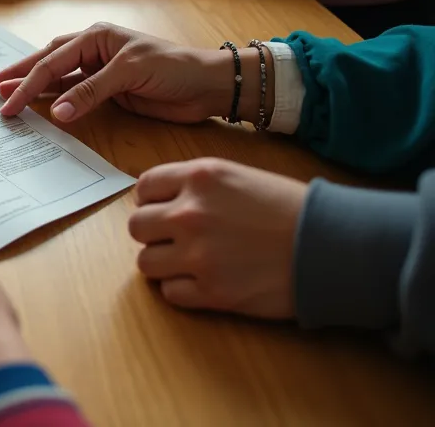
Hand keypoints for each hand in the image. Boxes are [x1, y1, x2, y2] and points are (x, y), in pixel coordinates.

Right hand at [0, 22, 266, 125]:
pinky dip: (54, 100)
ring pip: (57, 78)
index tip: (7, 101)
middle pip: (47, 62)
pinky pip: (72, 94)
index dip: (27, 82)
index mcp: (96, 35)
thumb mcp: (129, 74)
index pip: (53, 60)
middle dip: (19, 75)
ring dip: (32, 87)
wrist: (208, 86)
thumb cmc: (174, 68)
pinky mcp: (107, 91)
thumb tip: (58, 112)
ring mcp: (99, 71)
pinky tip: (38, 106)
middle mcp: (93, 49)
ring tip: (5, 95)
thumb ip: (91, 92)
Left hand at [129, 158, 307, 318]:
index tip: (165, 210)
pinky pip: (169, 292)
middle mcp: (190, 213)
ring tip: (192, 262)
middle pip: (137, 227)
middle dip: (154, 233)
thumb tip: (162, 201)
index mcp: (200, 177)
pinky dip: (182, 289)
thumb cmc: (292, 209)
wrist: (333, 245)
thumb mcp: (241, 177)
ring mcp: (198, 254)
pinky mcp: (212, 292)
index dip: (153, 201)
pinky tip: (205, 282)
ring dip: (164, 263)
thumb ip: (199, 186)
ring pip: (146, 262)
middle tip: (178, 239)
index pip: (144, 187)